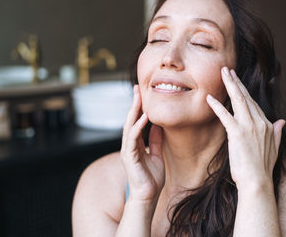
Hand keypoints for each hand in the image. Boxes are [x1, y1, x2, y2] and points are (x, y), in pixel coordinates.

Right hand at [120, 85, 164, 202]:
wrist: (148, 196)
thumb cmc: (152, 178)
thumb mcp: (157, 155)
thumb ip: (155, 141)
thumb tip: (158, 125)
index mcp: (135, 144)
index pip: (136, 122)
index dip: (138, 108)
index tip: (141, 94)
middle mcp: (129, 145)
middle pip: (130, 120)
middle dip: (133, 104)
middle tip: (136, 88)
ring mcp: (127, 151)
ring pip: (129, 126)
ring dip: (134, 111)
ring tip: (139, 97)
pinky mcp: (129, 158)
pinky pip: (133, 139)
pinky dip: (138, 127)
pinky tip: (144, 117)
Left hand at [206, 67, 285, 189]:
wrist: (257, 181)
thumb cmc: (262, 167)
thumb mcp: (274, 147)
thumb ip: (277, 132)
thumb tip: (283, 121)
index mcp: (267, 125)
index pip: (254, 104)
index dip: (245, 91)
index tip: (237, 82)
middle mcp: (259, 122)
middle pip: (246, 97)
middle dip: (236, 82)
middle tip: (228, 70)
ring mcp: (249, 127)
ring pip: (238, 100)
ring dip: (230, 85)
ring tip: (223, 73)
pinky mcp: (237, 133)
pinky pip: (225, 115)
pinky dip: (216, 106)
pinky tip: (208, 98)